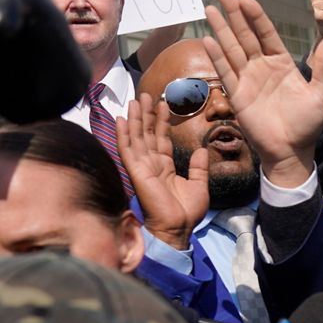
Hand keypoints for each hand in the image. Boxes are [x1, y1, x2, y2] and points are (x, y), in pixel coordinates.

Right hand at [116, 94, 208, 249]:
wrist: (177, 228)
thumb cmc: (186, 212)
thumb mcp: (199, 185)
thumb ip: (199, 167)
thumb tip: (201, 150)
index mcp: (164, 167)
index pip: (161, 139)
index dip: (161, 121)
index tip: (162, 103)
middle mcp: (151, 165)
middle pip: (147, 134)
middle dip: (146, 114)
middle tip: (144, 94)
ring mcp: (142, 167)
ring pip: (137, 137)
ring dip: (135, 118)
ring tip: (135, 99)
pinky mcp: (136, 172)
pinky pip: (127, 150)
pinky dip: (124, 134)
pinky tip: (121, 119)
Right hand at [204, 0, 322, 187]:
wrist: (292, 151)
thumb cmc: (308, 124)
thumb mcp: (321, 92)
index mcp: (282, 63)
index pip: (266, 33)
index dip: (256, 16)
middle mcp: (262, 67)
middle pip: (245, 35)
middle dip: (234, 14)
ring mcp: (247, 80)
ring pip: (232, 49)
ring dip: (220, 29)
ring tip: (210, 8)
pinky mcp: (237, 96)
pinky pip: (226, 73)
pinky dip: (217, 57)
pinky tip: (208, 40)